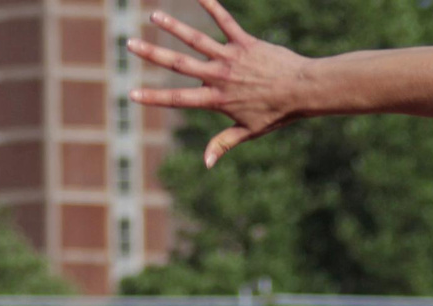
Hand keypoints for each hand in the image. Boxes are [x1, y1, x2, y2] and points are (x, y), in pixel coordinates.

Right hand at [127, 1, 309, 167]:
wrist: (302, 90)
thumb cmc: (277, 113)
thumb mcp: (248, 131)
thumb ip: (223, 144)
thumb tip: (205, 163)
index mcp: (216, 99)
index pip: (178, 98)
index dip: (154, 97)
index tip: (132, 95)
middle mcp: (219, 76)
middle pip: (178, 63)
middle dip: (152, 53)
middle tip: (130, 43)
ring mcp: (231, 57)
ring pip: (196, 38)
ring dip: (173, 26)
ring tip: (154, 15)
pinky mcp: (245, 42)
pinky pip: (225, 21)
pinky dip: (211, 5)